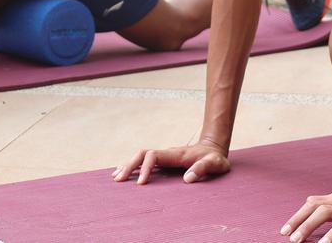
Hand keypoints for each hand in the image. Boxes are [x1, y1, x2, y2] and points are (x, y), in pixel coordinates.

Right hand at [112, 141, 229, 184]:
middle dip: (129, 165)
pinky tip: (124, 172)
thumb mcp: (215, 163)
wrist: (214, 149)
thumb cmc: (215, 158)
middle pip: (142, 154)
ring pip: (141, 157)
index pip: (153, 156)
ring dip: (128, 165)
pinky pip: (144, 161)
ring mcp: (164, 157)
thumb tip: (187, 179)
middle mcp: (167, 154)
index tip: (141, 183)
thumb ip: (203, 168)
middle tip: (119, 179)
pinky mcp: (164, 162)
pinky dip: (133, 166)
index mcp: (176, 154)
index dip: (145, 168)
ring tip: (116, 177)